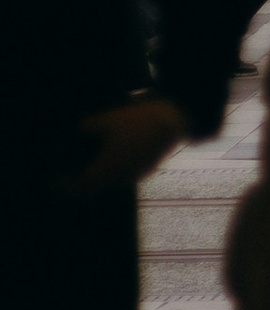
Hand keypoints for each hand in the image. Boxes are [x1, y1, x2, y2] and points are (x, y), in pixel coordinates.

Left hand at [66, 100, 186, 197]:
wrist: (173, 121)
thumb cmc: (137, 121)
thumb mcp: (106, 118)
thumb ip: (86, 127)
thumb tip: (77, 131)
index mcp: (105, 170)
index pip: (79, 191)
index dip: (66, 189)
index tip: (57, 183)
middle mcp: (119, 179)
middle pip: (94, 189)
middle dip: (82, 183)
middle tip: (73, 173)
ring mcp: (134, 176)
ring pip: (110, 183)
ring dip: (101, 176)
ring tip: (96, 161)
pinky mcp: (147, 170)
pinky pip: (125, 176)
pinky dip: (116, 170)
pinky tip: (117, 155)